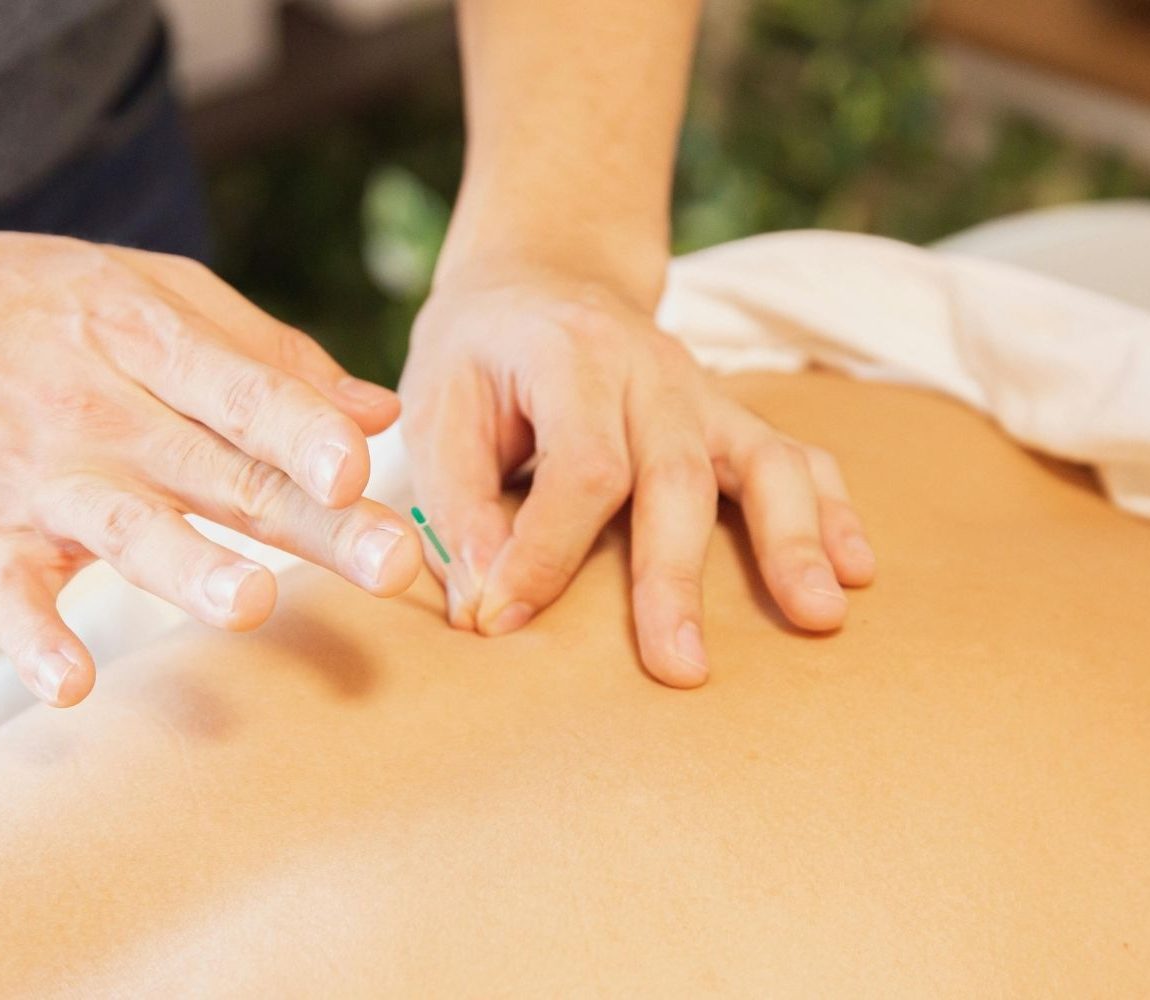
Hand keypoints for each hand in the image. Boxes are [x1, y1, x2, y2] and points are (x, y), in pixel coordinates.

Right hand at [0, 223, 421, 705]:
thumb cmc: (31, 303)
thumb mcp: (145, 290)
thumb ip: (264, 352)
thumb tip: (378, 412)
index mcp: (144, 336)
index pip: (241, 389)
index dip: (303, 428)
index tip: (364, 465)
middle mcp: (97, 408)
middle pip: (218, 471)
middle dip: (309, 520)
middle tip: (391, 563)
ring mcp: (36, 477)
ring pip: (124, 526)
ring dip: (187, 566)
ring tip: (251, 604)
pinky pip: (7, 596)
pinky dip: (31, 640)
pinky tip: (70, 685)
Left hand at [399, 261, 875, 686]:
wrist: (539, 277)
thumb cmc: (478, 354)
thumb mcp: (436, 408)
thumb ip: (456, 505)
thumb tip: (485, 604)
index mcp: (570, 356)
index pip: (580, 465)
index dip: (545, 552)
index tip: (503, 619)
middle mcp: (650, 369)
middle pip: (676, 475)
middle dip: (675, 578)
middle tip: (680, 669)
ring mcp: (702, 390)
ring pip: (764, 460)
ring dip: (792, 541)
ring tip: (819, 617)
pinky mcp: (728, 414)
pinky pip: (796, 456)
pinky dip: (831, 510)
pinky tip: (855, 568)